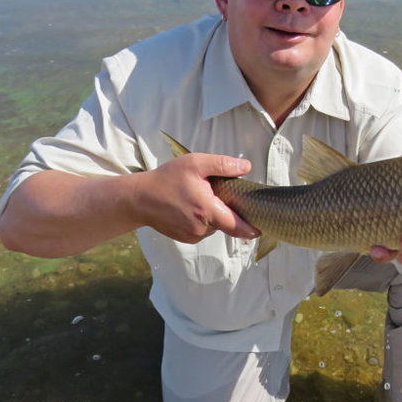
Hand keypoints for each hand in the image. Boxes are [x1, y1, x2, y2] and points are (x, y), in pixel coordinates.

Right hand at [136, 152, 258, 243]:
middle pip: (226, 222)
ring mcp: (193, 235)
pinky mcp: (185, 238)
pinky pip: (202, 229)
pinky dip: (202, 219)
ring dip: (212, 214)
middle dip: (226, 210)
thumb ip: (223, 165)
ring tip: (197, 197)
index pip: (237, 226)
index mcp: (207, 210)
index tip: (262, 228)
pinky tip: (189, 206)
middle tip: (215, 192)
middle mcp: (201, 228)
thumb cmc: (167, 179)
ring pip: (214, 226)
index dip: (251, 228)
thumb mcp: (195, 164)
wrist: (138, 199)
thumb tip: (246, 167)